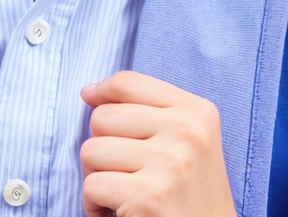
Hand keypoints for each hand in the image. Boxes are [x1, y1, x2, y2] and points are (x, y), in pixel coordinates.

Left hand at [79, 71, 235, 216]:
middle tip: (122, 173)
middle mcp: (188, 132)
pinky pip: (92, 186)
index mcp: (197, 112)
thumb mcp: (187, 143)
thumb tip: (90, 92)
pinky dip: (93, 205)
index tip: (90, 98)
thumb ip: (149, 113)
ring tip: (121, 193)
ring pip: (91, 151)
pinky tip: (115, 213)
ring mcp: (170, 162)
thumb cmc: (190, 197)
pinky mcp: (150, 195)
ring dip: (96, 178)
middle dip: (101, 147)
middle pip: (103, 117)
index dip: (101, 91)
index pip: (128, 83)